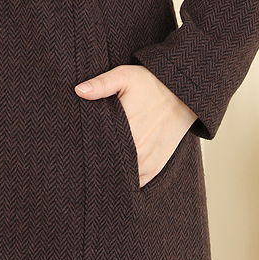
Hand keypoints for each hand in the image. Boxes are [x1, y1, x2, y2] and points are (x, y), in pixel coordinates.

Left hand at [74, 64, 196, 187]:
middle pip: (108, 164)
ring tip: (97, 163)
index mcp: (128, 129)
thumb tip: (79, 90)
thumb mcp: (125, 76)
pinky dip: (124, 178)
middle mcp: (138, 151)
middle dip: (95, 161)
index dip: (85, 149)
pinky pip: (135, 183)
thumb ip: (102, 84)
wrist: (182, 94)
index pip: (98, 148)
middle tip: (82, 156)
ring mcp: (147, 163)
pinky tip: (114, 169)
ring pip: (120, 177)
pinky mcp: (154, 168)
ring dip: (109, 171)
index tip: (76, 147)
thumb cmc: (151, 83)